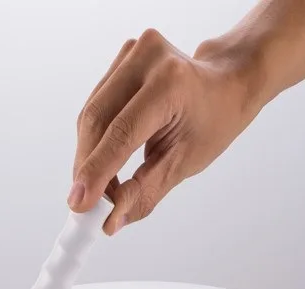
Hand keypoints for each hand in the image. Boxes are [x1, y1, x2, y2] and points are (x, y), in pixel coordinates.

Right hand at [68, 28, 261, 234]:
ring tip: (101, 187)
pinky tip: (105, 160)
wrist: (225, 84)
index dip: (97, 171)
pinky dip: (94, 140)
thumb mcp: (185, 163)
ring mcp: (131, 52)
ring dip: (88, 157)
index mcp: (172, 83)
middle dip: (87, 168)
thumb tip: (110, 221)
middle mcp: (148, 58)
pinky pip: (95, 108)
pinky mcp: (120, 59)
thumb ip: (145, 193)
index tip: (79, 204)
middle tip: (86, 206)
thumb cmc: (213, 121)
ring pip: (90, 116)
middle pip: (97, 121)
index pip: (122, 132)